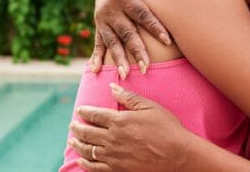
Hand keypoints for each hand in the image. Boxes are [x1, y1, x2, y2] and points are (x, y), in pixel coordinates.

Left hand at [69, 83, 191, 171]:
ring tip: (72, 141)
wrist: (177, 155)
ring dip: (78, 145)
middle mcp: (112, 138)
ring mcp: (113, 156)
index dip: (85, 112)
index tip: (79, 110)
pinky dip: (85, 164)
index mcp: (120, 121)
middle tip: (72, 125)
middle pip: (87, 133)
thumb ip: (129, 97)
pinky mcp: (117, 170)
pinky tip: (81, 161)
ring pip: (88, 150)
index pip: (95, 114)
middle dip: (77, 128)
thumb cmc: (167, 128)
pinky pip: (95, 168)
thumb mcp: (150, 107)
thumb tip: (112, 87)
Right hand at [91, 0, 174, 76]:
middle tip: (147, 67)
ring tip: (126, 74)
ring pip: (112, 43)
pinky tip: (95, 72)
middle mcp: (111, 10)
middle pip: (127, 33)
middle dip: (137, 50)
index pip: (142, 14)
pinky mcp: (98, 28)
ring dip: (119, 59)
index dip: (154, 27)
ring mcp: (102, 21)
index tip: (167, 40)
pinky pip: (97, 45)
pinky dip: (96, 59)